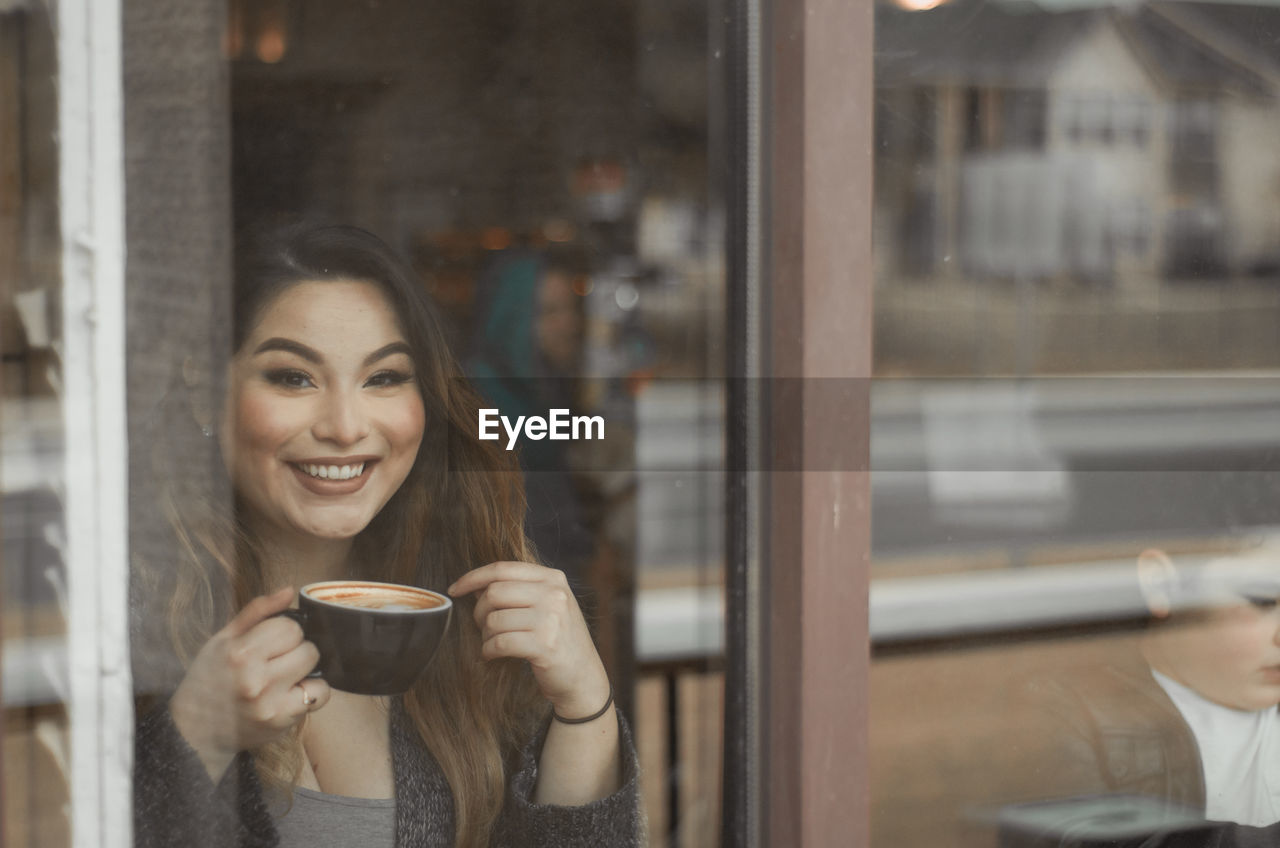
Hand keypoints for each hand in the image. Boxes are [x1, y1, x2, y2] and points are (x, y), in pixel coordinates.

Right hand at [169, 586, 331, 779]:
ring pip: (317, 670)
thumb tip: (289, 591)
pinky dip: (310, 692)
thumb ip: (257, 612)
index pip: (291, 627)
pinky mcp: (282, 722)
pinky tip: (289, 694)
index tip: (271, 642)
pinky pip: (320, 696)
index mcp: (240, 654)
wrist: (192, 730)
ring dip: (304, 671)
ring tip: (283, 677)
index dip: (285, 631)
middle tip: (276, 661)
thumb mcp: (222, 639)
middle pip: (308, 648)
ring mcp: (271, 704)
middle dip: (296, 650)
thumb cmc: (209, 679)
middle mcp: (256, 680)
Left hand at [448, 562, 610, 718]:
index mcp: (553, 579)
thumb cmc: (559, 640)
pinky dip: (489, 650)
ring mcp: (551, 619)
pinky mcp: (544, 645)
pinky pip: (500, 642)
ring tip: (494, 643)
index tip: (455, 589)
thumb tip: (476, 585)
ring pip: (494, 619)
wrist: (584, 677)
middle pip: (494, 592)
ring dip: (485, 635)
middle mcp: (554, 594)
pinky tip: (493, 655)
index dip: (473, 577)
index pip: (503, 569)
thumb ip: (518, 591)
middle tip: (483, 627)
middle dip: (479, 611)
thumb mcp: (547, 606)